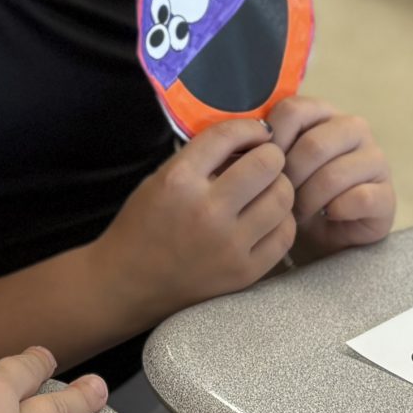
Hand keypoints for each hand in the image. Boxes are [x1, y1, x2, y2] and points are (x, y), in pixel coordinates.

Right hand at [91, 118, 296, 319]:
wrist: (128, 284)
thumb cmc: (142, 226)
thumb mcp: (159, 179)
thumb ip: (201, 160)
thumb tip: (249, 142)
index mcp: (178, 180)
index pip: (229, 136)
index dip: (251, 128)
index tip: (258, 132)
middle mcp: (206, 210)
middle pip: (267, 164)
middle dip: (271, 155)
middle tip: (266, 161)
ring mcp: (228, 244)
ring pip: (283, 197)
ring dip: (279, 187)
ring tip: (267, 190)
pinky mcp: (244, 272)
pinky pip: (284, 234)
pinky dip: (281, 221)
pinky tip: (267, 219)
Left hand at [266, 95, 395, 259]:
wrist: (320, 231)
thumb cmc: (291, 190)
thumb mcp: (272, 164)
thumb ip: (262, 144)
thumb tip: (245, 139)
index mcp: (323, 112)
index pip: (293, 110)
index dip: (272, 142)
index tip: (263, 168)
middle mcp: (354, 128)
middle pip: (313, 145)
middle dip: (289, 178)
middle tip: (280, 197)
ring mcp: (375, 159)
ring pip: (334, 175)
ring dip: (308, 200)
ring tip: (298, 212)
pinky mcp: (387, 194)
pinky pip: (358, 199)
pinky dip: (335, 212)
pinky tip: (327, 216)